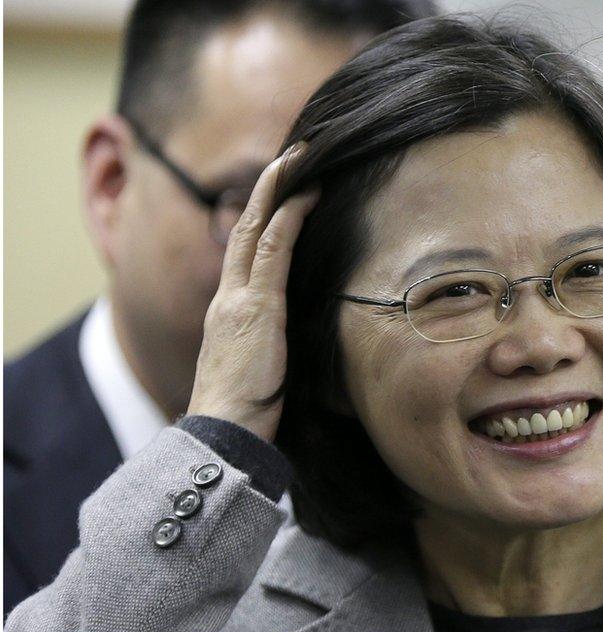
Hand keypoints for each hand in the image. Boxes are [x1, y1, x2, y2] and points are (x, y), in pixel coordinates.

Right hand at [186, 145, 316, 441]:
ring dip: (279, 189)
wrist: (224, 434)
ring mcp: (240, 299)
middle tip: (293, 154)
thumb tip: (295, 335)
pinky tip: (305, 195)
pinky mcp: (257, 309)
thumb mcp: (260, 364)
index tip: (285, 186)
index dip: (263, 213)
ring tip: (301, 159)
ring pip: (257, 228)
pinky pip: (273, 252)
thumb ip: (271, 339)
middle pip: (247, 226)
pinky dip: (288, 219)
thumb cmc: (246, 409)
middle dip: (269, 186)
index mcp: (230, 308)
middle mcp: (229, 296)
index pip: (246, 248)